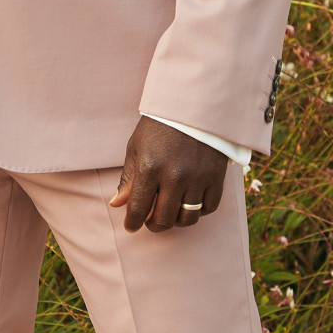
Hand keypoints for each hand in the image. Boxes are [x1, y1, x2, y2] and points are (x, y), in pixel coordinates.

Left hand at [110, 117, 228, 232]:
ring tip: (170, 214)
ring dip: (176, 222)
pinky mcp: (216, 178)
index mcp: (150, 167)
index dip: (132, 222)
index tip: (131, 226)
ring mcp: (197, 178)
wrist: (194, 106)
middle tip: (150, 222)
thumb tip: (117, 204)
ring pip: (188, 218)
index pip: (138, 208)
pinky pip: (209, 208)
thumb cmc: (160, 126)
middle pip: (164, 219)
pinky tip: (189, 203)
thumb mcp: (137, 147)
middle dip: (154, 226)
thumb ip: (128, 178)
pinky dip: (199, 211)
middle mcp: (174, 176)